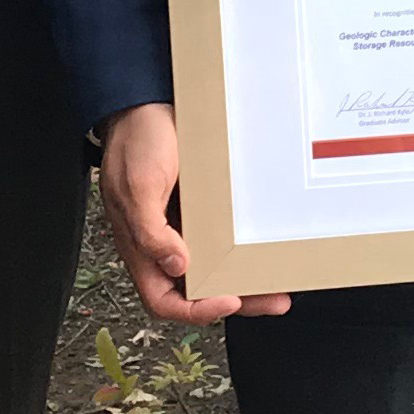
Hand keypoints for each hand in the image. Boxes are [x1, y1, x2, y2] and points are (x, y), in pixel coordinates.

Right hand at [97, 103, 287, 323]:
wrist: (144, 103)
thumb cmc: (133, 141)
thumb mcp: (137, 187)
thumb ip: (150, 233)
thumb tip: (177, 266)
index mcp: (142, 248)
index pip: (164, 300)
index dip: (194, 310)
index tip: (227, 299)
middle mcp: (164, 244)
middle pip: (199, 291)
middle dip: (238, 300)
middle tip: (273, 300)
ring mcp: (185, 228)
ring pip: (217, 269)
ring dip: (247, 280)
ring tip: (280, 287)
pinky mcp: (202, 210)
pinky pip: (224, 239)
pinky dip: (244, 250)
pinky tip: (265, 250)